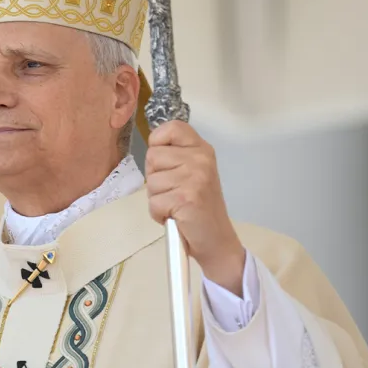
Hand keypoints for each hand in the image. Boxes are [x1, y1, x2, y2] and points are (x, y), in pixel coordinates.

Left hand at [145, 121, 245, 295]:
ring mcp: (194, 178)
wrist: (217, 240)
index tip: (165, 162)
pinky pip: (153, 202)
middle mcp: (200, 159)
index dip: (158, 142)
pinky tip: (176, 216)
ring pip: (151, 181)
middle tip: (174, 191)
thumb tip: (151, 147)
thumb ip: (175, 156)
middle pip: (152, 156)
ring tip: (176, 205)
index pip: (171, 127)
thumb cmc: (199, 207)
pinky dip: (159, 213)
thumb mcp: (192, 172)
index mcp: (202, 149)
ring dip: (157, 197)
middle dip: (155, 177)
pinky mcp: (186, 198)